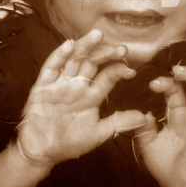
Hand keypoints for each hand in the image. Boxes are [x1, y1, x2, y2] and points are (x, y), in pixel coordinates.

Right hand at [16, 29, 145, 168]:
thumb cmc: (70, 142)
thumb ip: (119, 122)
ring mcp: (61, 82)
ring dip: (86, 46)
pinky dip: (60, 55)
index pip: (107, 76)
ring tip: (97, 35)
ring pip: (75, 59)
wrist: (41, 151)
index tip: (130, 69)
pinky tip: (69, 45)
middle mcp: (78, 84)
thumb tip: (144, 118)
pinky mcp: (44, 85)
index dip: (118, 70)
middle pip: (93, 62)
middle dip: (106, 53)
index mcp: (91, 94)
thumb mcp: (98, 133)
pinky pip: (52, 67)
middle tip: (120, 48)